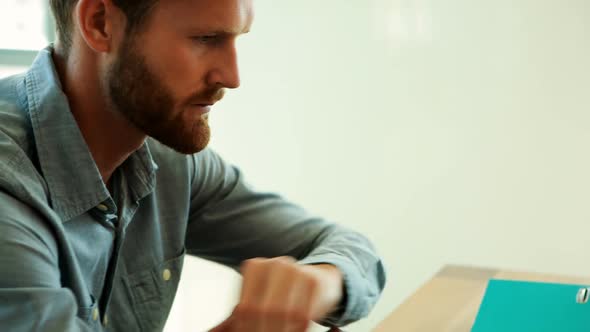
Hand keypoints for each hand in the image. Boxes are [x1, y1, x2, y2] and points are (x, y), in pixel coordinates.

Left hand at [210, 256, 343, 331]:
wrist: (321, 278)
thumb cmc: (285, 292)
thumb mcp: (261, 297)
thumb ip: (245, 313)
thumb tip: (222, 331)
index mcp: (256, 266)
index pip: (245, 307)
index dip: (245, 328)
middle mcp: (276, 264)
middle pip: (264, 310)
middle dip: (264, 330)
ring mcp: (297, 270)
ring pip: (284, 312)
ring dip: (283, 330)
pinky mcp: (315, 281)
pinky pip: (304, 314)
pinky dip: (298, 328)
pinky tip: (297, 329)